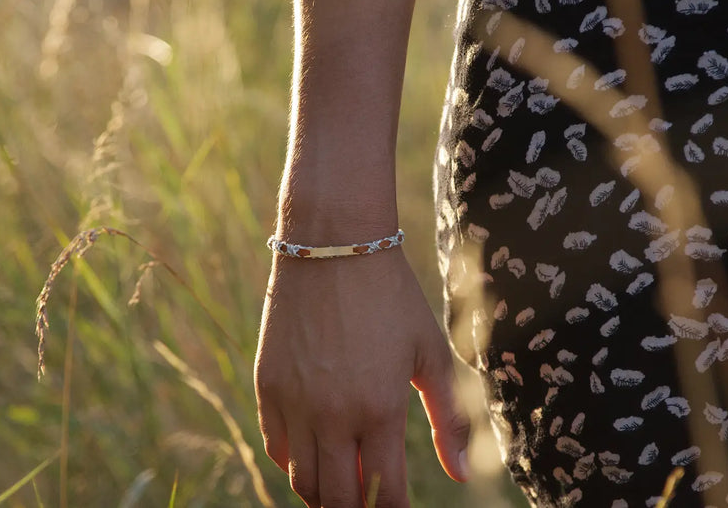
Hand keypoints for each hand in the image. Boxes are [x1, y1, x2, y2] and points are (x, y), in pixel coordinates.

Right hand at [254, 249, 469, 507]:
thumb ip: (447, 419)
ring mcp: (293, 403)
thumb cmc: (390, 296)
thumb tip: (461, 475)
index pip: (385, 491)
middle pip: (338, 497)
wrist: (331, 246)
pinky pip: (276, 447)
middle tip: (373, 506)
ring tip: (345, 492)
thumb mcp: (429, 354)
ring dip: (325, 496)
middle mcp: (331, 414)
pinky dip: (295, 463)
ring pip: (302, 480)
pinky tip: (316, 457)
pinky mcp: (266, 387)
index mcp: (378, 409)